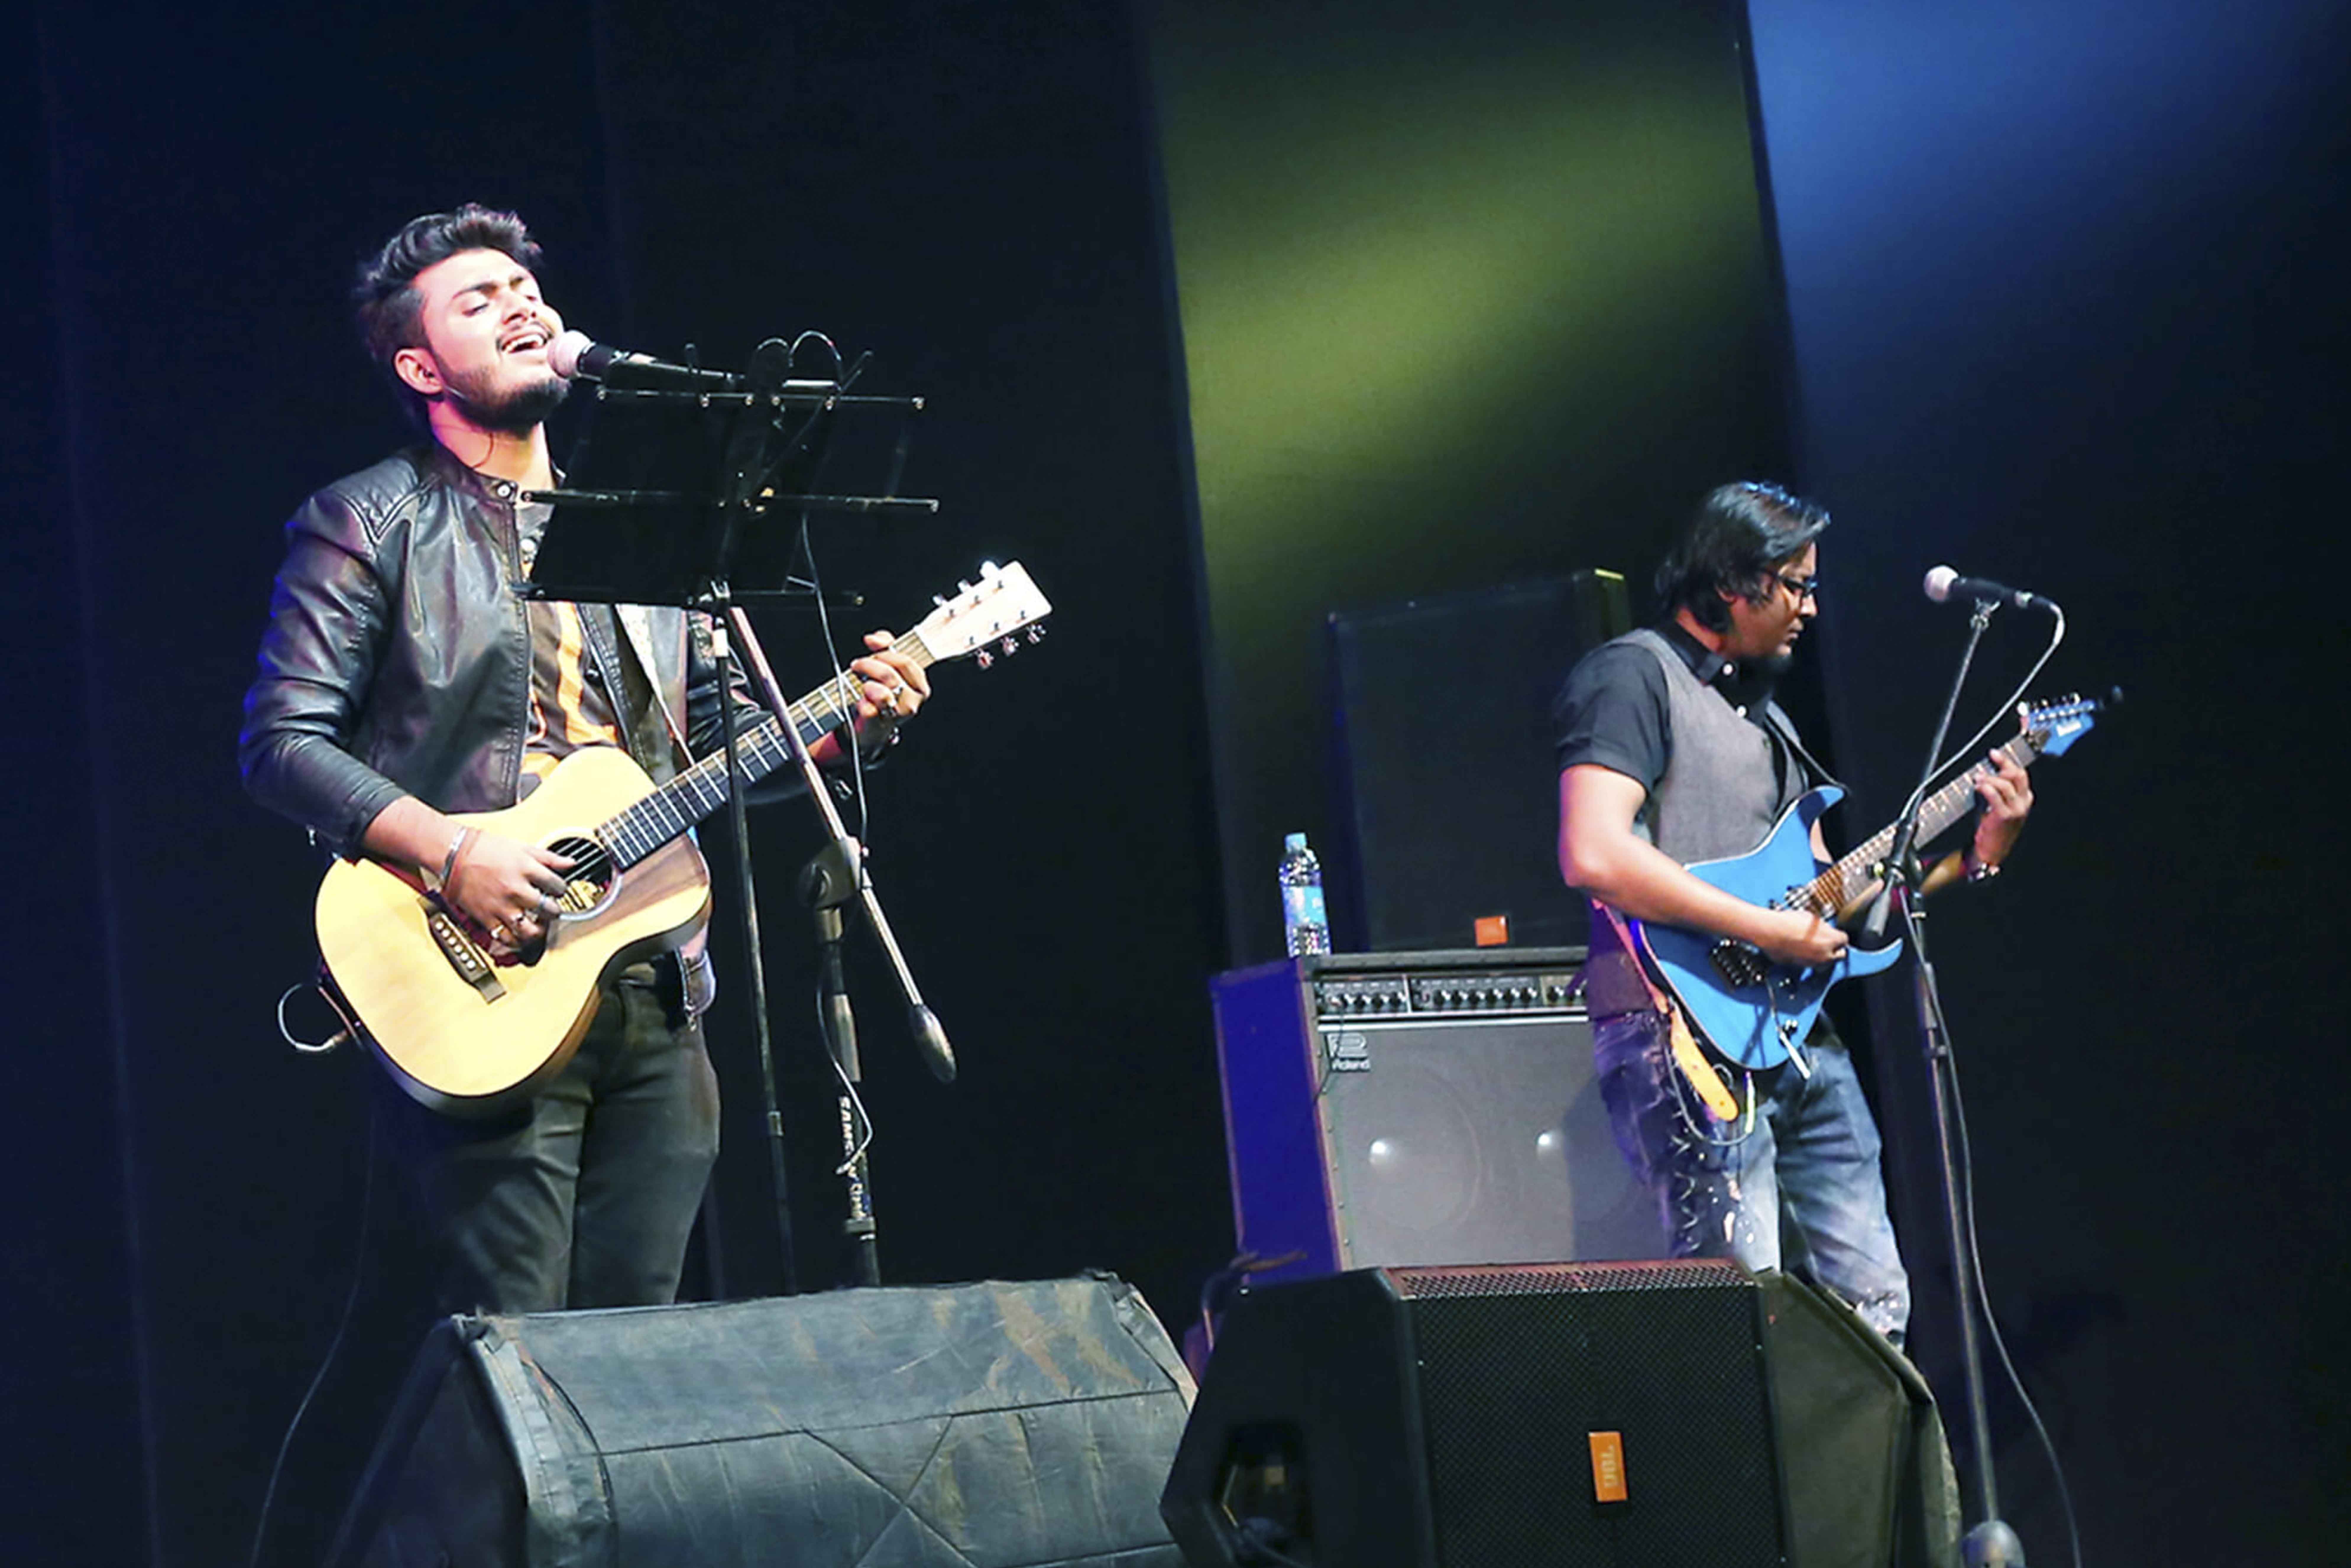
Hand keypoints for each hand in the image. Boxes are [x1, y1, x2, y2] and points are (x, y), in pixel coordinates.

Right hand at [446, 831, 574, 948]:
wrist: (454, 856)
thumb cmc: (485, 850)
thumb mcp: (522, 847)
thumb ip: (549, 858)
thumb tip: (570, 863)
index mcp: (527, 870)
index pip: (558, 886)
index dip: (561, 889)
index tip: (557, 890)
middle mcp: (516, 890)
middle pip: (549, 910)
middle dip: (554, 911)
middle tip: (551, 909)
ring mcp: (502, 906)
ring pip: (530, 931)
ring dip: (539, 931)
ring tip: (539, 926)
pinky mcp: (487, 918)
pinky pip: (506, 938)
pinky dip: (516, 941)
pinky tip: (519, 936)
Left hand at [845, 629, 929, 737]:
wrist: (872, 726)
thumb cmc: (881, 692)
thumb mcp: (888, 665)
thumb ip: (885, 645)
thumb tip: (872, 638)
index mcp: (920, 685)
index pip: (905, 662)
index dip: (885, 654)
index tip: (872, 654)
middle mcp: (913, 701)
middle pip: (891, 675)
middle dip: (870, 665)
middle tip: (858, 665)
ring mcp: (898, 714)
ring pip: (882, 691)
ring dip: (866, 682)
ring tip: (861, 683)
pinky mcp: (880, 725)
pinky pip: (869, 709)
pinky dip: (861, 702)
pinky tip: (860, 701)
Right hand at [1752, 907, 1849, 968]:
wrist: (1770, 931)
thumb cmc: (1788, 922)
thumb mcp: (1811, 918)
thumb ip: (1823, 927)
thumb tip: (1825, 929)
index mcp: (1832, 939)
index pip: (1844, 940)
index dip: (1838, 937)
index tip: (1833, 935)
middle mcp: (1826, 955)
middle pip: (1839, 956)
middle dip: (1834, 950)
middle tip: (1826, 942)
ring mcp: (1813, 963)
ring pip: (1824, 962)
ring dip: (1821, 956)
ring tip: (1811, 946)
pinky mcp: (1801, 967)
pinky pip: (1809, 964)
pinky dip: (1808, 959)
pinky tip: (1800, 949)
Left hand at [1969, 752, 2032, 871]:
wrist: (1991, 852)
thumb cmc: (1992, 829)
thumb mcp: (1999, 807)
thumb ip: (1998, 791)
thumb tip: (1987, 773)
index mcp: (2025, 799)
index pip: (2020, 774)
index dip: (2007, 762)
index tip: (1994, 754)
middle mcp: (2023, 803)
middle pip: (2016, 775)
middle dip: (2002, 764)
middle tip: (1988, 761)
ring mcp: (2016, 810)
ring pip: (2005, 784)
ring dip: (1989, 778)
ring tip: (1978, 779)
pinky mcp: (2005, 816)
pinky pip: (1994, 795)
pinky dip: (1985, 788)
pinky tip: (1978, 787)